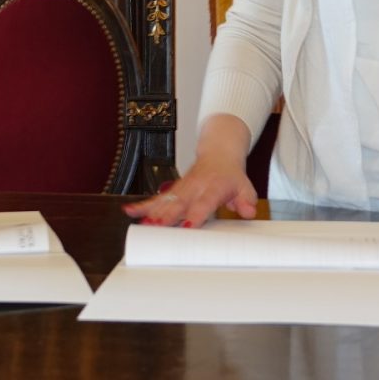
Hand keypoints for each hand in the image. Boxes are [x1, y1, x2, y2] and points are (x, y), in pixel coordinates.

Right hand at [121, 154, 256, 228]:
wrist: (219, 153)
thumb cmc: (231, 175)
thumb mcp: (245, 186)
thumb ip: (246, 200)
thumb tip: (248, 212)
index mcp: (213, 187)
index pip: (204, 202)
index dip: (196, 214)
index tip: (187, 225)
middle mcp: (195, 187)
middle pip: (179, 202)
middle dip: (167, 215)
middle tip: (156, 226)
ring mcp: (182, 188)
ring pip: (165, 200)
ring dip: (152, 212)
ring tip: (141, 223)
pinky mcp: (173, 189)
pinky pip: (157, 197)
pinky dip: (143, 204)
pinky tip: (130, 210)